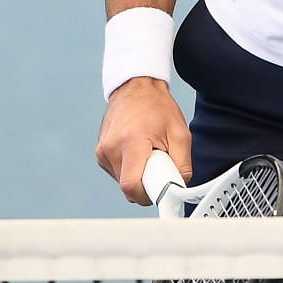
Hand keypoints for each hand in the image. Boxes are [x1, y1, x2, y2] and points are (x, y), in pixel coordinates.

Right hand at [95, 76, 191, 204]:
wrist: (136, 86)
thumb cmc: (157, 106)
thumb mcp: (180, 133)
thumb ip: (182, 165)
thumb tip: (179, 188)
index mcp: (130, 142)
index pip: (131, 186)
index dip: (148, 195)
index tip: (161, 192)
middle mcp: (111, 149)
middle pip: (129, 187)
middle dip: (148, 183)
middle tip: (159, 164)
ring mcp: (103, 152)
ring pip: (123, 182)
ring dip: (139, 175)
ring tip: (148, 153)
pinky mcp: (101, 155)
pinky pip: (118, 173)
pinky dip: (131, 169)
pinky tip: (138, 151)